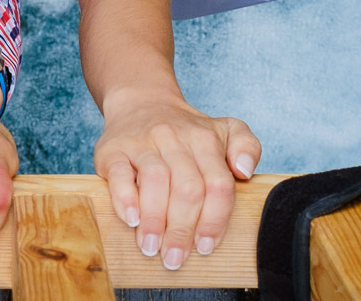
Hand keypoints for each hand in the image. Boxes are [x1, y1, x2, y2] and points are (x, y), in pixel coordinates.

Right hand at [94, 90, 259, 269]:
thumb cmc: (186, 131)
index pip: (218, 184)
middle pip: (188, 188)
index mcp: (206, 139)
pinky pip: (119, 173)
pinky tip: (131, 220)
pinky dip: (125, 199)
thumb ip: (247, 146)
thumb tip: (244, 172)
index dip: (214, 221)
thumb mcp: (225, 129)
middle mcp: (175, 137)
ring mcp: (143, 142)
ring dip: (155, 221)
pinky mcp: (113, 148)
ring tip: (152, 248)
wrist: (141, 101)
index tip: (205, 247)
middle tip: (175, 258)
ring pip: (155, 181)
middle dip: (182, 230)